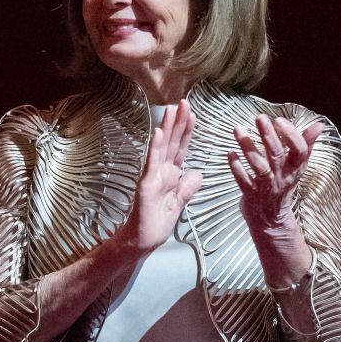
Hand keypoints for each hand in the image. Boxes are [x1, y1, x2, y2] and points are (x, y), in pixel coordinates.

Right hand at [114, 99, 203, 255]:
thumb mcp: (180, 203)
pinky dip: (155, 148)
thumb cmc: (158, 223)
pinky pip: (151, 164)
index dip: (187, 130)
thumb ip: (188, 187)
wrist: (143, 240)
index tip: (192, 113)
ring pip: (161, 147)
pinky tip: (158, 133)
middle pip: (172, 142)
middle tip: (184, 101)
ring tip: (170, 109)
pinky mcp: (146, 184)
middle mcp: (161, 171)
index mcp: (171, 174)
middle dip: (178, 121)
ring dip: (166, 128)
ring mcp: (152, 176)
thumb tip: (197, 172)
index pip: (181, 148)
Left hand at [229, 115, 322, 286]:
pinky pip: (243, 180)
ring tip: (237, 130)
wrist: (272, 218)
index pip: (299, 151)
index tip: (279, 121)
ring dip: (248, 148)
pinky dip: (236, 167)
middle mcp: (282, 177)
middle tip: (260, 118)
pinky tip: (230, 153)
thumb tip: (319, 124)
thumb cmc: (283, 184)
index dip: (291, 135)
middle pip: (277, 155)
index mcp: (295, 168)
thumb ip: (306, 143)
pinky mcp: (251, 194)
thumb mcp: (298, 166)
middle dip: (268, 135)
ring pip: (259, 166)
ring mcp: (266, 186)